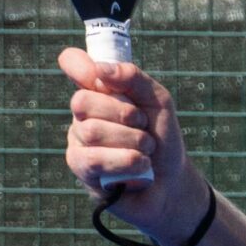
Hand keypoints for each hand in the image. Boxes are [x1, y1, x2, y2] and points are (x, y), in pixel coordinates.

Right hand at [60, 47, 210, 245]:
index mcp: (99, 92)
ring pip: (92, 132)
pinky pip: (95, 160)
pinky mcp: (82, 171)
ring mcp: (79, 143)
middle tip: (143, 126)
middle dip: (123, 114)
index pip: (73, 64)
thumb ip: (133, 79)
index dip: (78, 64)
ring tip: (145, 150)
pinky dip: (128, 161)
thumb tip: (100, 69)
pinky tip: (139, 167)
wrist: (173, 181)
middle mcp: (82, 115)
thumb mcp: (158, 102)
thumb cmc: (161, 138)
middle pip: (82, 101)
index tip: (99, 76)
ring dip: (132, 141)